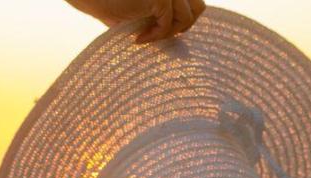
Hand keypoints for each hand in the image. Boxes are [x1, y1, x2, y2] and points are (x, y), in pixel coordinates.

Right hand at [63, 0, 205, 42]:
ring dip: (168, 33)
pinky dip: (155, 36)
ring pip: (187, 18)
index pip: (194, 3)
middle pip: (199, 8)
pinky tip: (137, 39)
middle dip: (182, 26)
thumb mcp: (143, 12)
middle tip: (159, 35)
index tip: (160, 32)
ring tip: (146, 36)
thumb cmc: (111, 4)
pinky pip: (168, 25)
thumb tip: (183, 41)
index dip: (182, 20)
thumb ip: (163, 16)